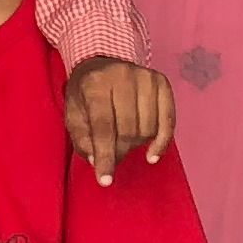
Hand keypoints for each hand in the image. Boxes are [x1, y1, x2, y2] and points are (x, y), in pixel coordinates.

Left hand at [63, 60, 175, 181]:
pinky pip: (169, 121)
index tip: (105, 181)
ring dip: (137, 144)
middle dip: (119, 151)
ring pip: (148, 128)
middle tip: (113, 155)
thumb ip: (82, 139)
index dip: (105, 156)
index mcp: (94, 83)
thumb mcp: (73, 114)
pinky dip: (162, 142)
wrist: (102, 61)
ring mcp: (144, 77)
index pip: (102, 126)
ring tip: (124, 139)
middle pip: (128, 130)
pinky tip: (152, 154)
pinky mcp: (161, 82)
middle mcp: (121, 76)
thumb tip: (98, 161)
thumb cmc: (86, 94)